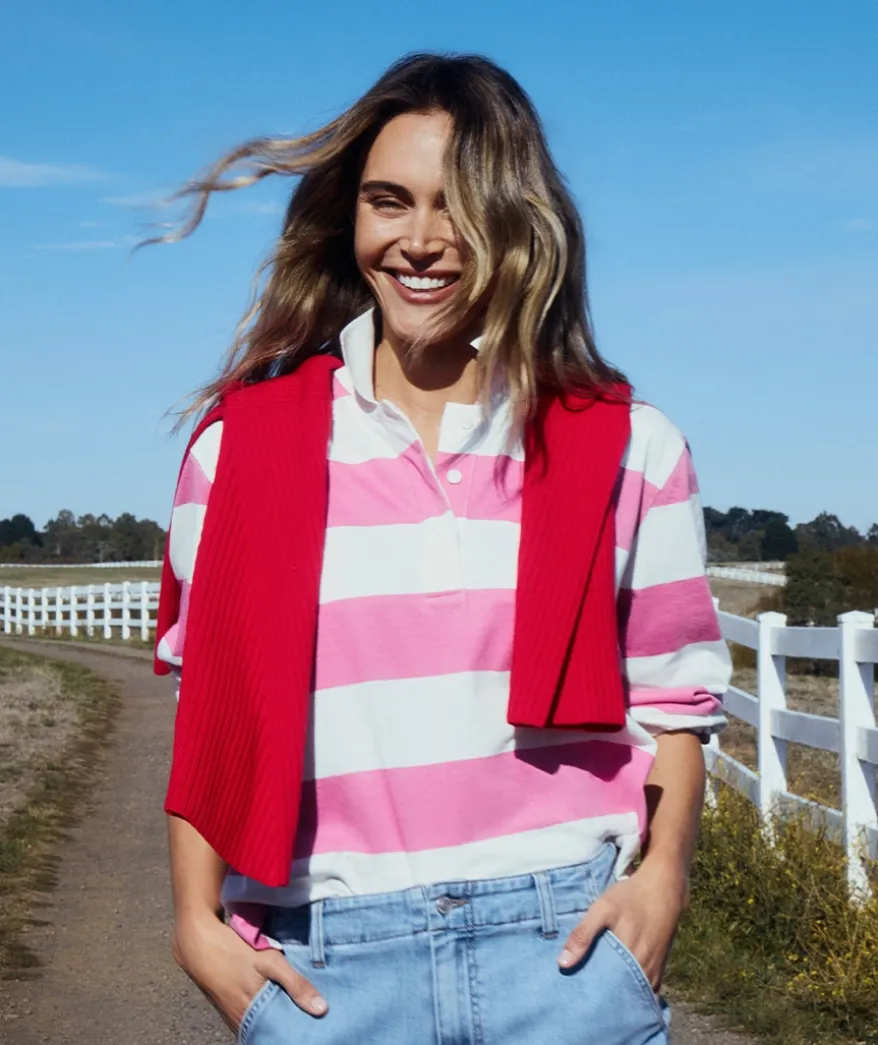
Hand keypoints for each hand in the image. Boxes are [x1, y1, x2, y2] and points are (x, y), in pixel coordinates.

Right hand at [173, 910, 327, 1032]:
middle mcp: (240, 1022)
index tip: (310, 1029)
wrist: (199, 944)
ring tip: (294, 1011)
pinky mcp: (228, 1007)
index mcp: (251, 1018)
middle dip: (285, 1026)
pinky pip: (249, 1017)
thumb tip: (322, 1009)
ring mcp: (232, 1016)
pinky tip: (274, 1001)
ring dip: (274, 1019)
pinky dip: (262, 1013)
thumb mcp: (270, 962)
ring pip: (258, 1025)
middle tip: (306, 1019)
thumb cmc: (236, 952)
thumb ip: (295, 985)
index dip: (293, 1034)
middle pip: (269, 1032)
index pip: (277, 1038)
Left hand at [556, 857, 688, 990]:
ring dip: (618, 995)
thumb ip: (583, 934)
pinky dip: (631, 989)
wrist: (664, 887)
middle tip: (584, 999)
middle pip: (621, 996)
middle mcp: (644, 971)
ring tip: (598, 993)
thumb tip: (563, 963)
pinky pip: (645, 988)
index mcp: (629, 959)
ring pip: (634, 993)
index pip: (608, 993)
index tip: (577, 999)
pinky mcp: (658, 967)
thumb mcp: (603, 909)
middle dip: (604, 1000)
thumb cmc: (631, 897)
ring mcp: (654, 970)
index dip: (593, 998)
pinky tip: (617, 983)